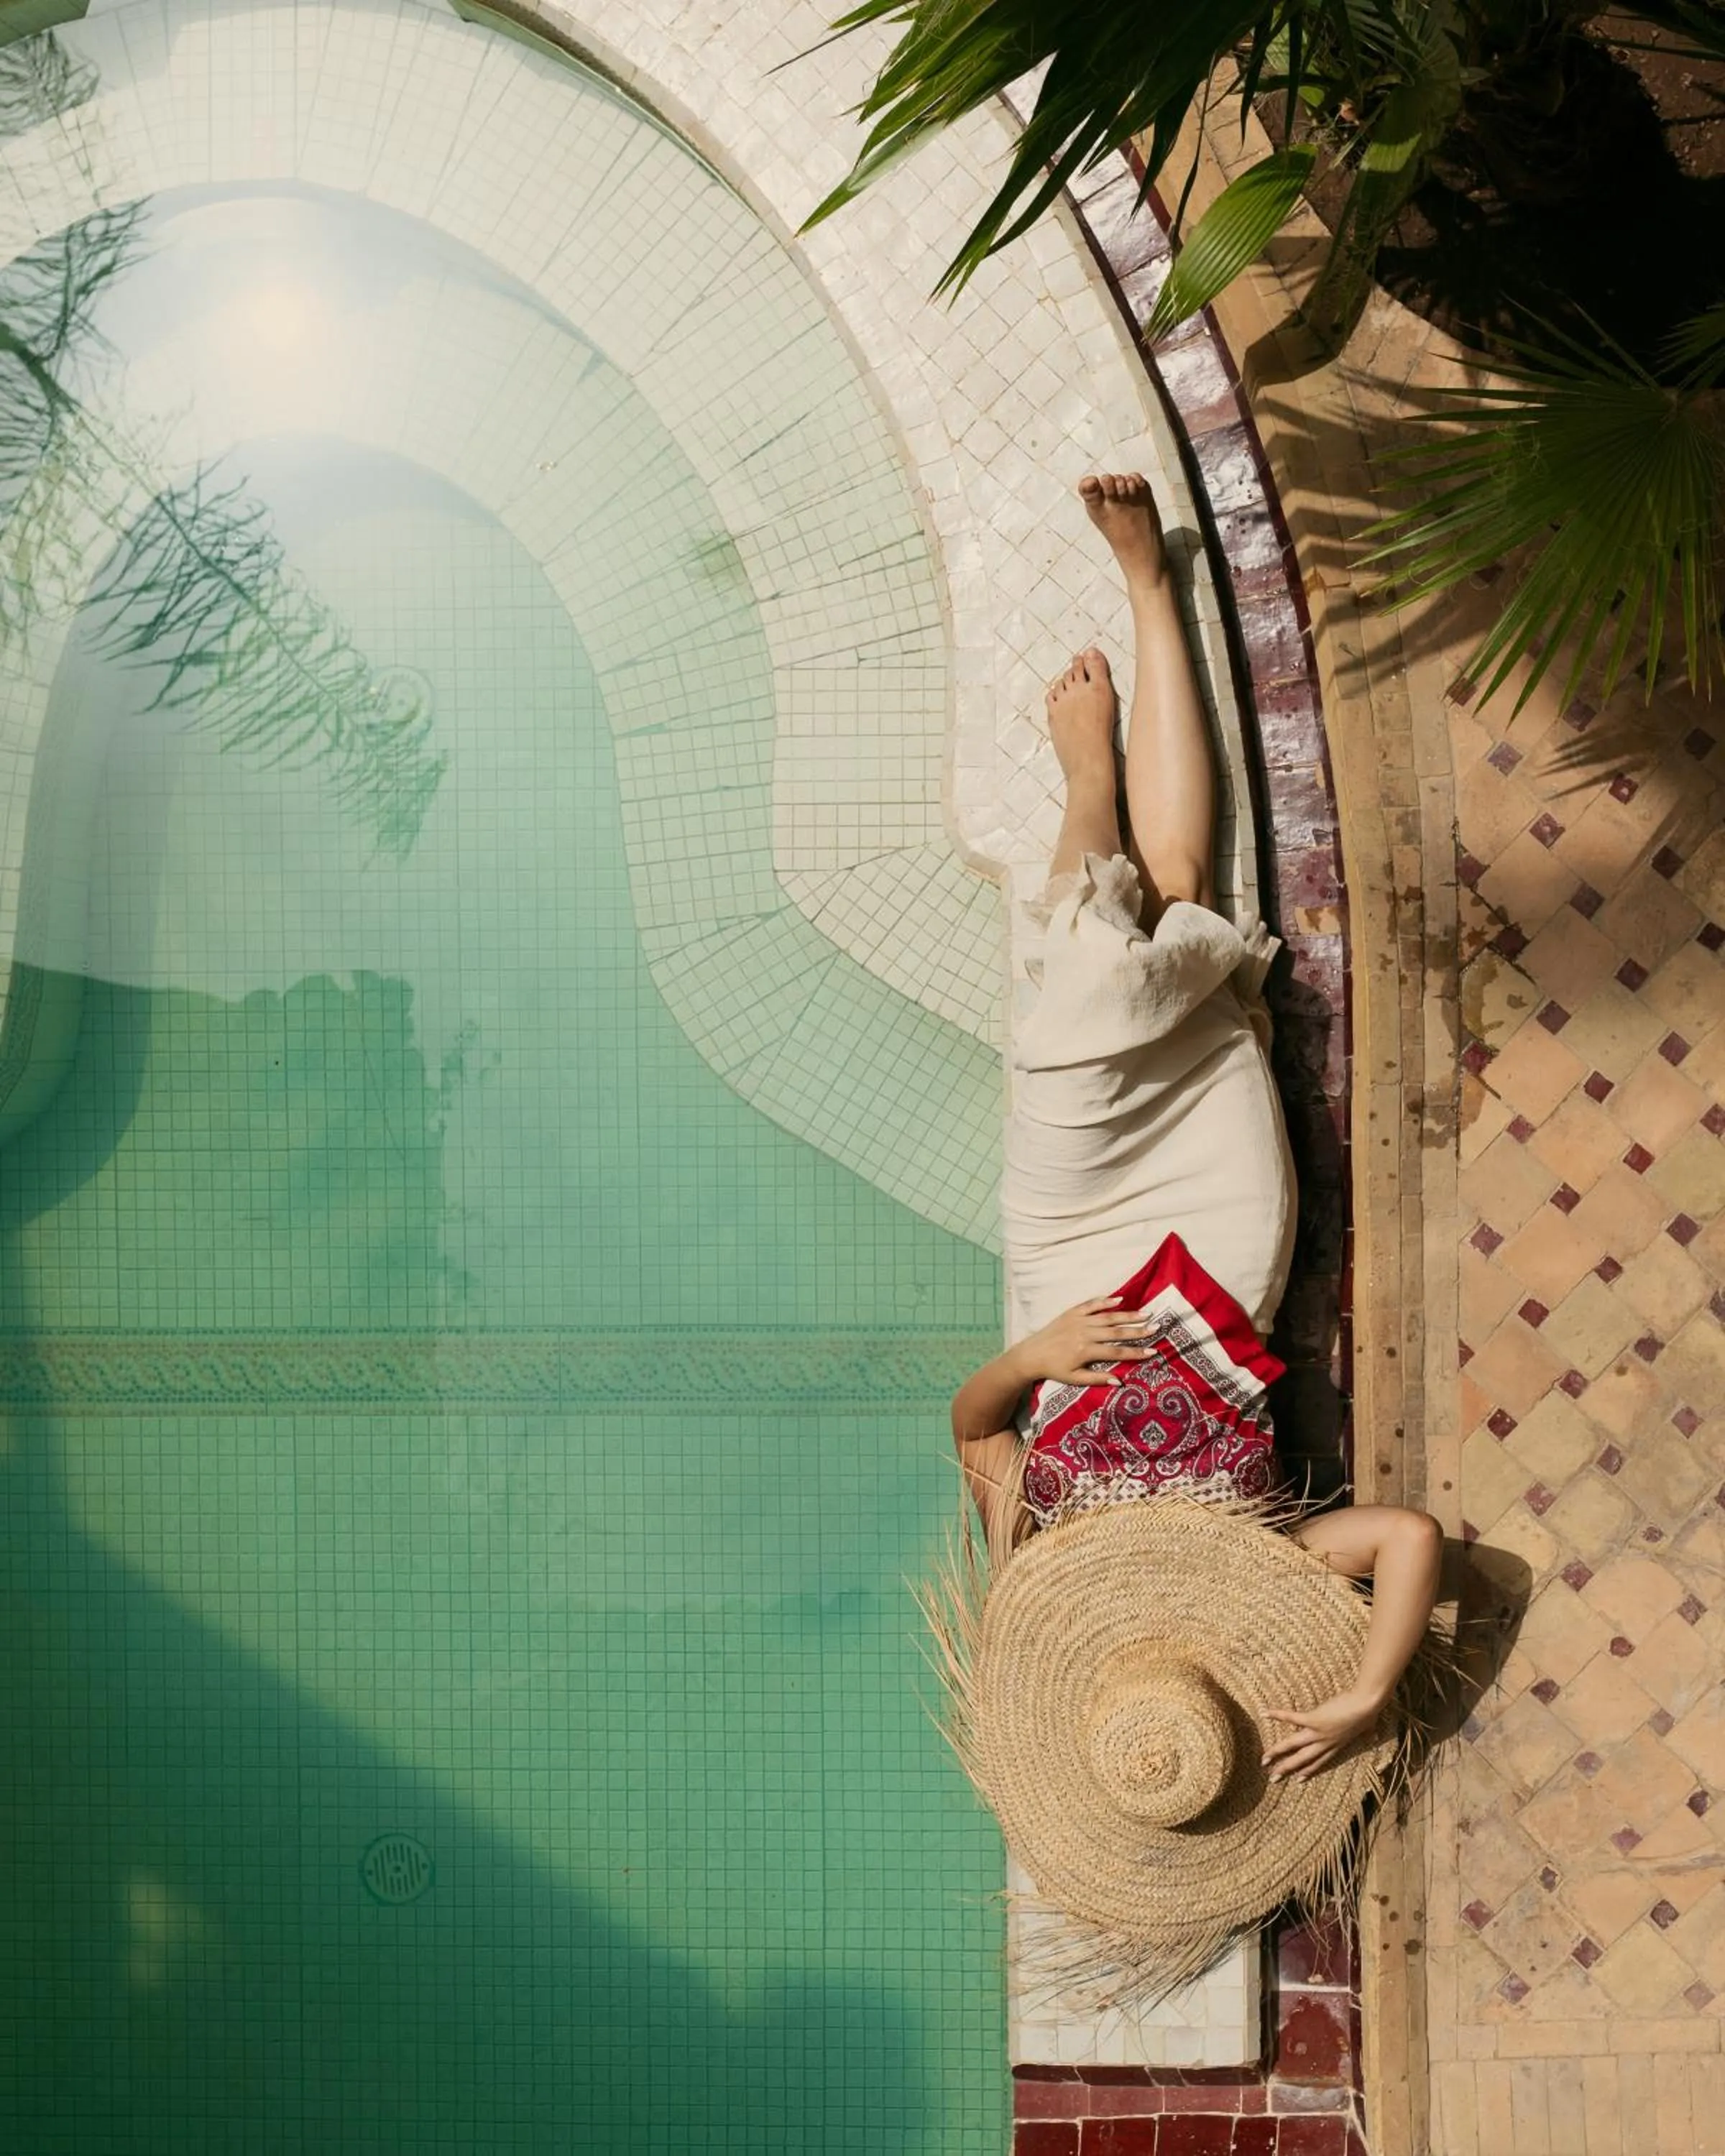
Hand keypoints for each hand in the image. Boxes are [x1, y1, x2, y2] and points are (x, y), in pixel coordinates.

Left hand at [1020, 1297, 1149, 1386]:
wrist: (1031, 1354)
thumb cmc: (1055, 1369)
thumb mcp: (1075, 1379)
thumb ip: (1097, 1379)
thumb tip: (1120, 1381)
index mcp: (1085, 1351)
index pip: (1116, 1352)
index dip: (1136, 1352)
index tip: (1153, 1351)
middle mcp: (1084, 1334)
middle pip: (1116, 1332)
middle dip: (1138, 1330)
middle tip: (1156, 1327)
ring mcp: (1078, 1321)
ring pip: (1107, 1317)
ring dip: (1127, 1315)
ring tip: (1145, 1313)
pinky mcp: (1072, 1312)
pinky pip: (1091, 1305)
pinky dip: (1105, 1301)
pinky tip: (1120, 1299)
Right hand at [1261, 1691, 1384, 1781]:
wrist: (1366, 1704)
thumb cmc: (1368, 1713)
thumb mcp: (1368, 1728)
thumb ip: (1368, 1734)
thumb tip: (1373, 1736)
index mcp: (1336, 1746)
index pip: (1319, 1762)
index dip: (1308, 1771)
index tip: (1298, 1780)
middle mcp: (1325, 1743)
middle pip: (1302, 1759)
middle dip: (1286, 1768)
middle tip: (1272, 1778)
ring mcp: (1318, 1732)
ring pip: (1293, 1745)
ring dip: (1277, 1752)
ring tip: (1264, 1758)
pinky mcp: (1313, 1719)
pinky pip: (1292, 1718)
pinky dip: (1278, 1715)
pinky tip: (1265, 1713)